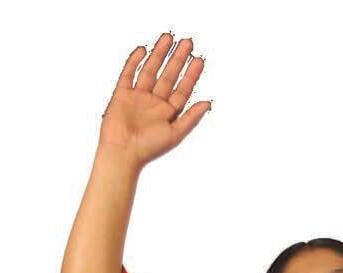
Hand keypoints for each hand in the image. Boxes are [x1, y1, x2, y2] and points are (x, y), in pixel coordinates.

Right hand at [98, 32, 211, 168]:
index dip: (191, 75)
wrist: (122, 152)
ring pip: (151, 70)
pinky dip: (134, 61)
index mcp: (167, 113)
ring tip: (168, 38)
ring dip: (159, 54)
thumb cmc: (149, 148)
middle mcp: (154, 103)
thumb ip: (191, 118)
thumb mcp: (175, 133)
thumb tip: (208, 103)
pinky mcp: (122, 94)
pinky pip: (128, 73)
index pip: (183, 89)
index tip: (199, 60)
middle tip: (188, 42)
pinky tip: (143, 49)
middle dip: (178, 59)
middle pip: (168, 76)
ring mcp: (138, 97)